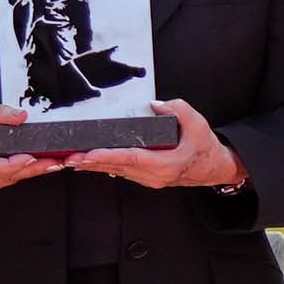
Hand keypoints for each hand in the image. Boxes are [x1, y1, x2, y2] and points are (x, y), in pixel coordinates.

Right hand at [0, 102, 65, 193]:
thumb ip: (1, 113)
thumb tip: (21, 116)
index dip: (14, 164)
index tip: (32, 157)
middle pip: (5, 176)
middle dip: (33, 169)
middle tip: (55, 162)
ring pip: (7, 180)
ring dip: (30, 172)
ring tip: (53, 164)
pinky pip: (5, 180)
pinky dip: (21, 173)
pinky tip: (37, 166)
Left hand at [68, 97, 243, 191]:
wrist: (215, 168)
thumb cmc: (206, 148)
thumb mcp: (197, 123)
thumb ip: (177, 109)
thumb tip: (155, 104)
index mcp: (165, 164)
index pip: (130, 158)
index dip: (107, 156)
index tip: (87, 154)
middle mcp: (154, 175)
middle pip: (116, 167)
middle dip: (90, 162)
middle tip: (68, 157)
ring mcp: (149, 179)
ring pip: (116, 171)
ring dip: (93, 166)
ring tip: (71, 160)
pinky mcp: (146, 178)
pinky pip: (121, 172)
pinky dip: (104, 166)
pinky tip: (89, 163)